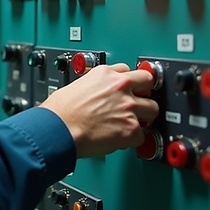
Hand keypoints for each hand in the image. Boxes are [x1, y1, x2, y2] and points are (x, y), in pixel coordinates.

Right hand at [41, 63, 158, 157]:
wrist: (57, 131)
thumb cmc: (59, 112)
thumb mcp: (77, 85)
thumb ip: (96, 87)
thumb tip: (100, 94)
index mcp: (105, 74)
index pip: (128, 70)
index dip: (128, 82)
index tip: (128, 88)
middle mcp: (120, 87)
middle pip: (148, 82)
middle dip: (144, 93)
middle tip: (137, 103)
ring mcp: (128, 107)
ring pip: (152, 109)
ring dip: (143, 117)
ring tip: (130, 123)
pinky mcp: (131, 129)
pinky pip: (142, 135)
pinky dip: (132, 139)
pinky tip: (119, 139)